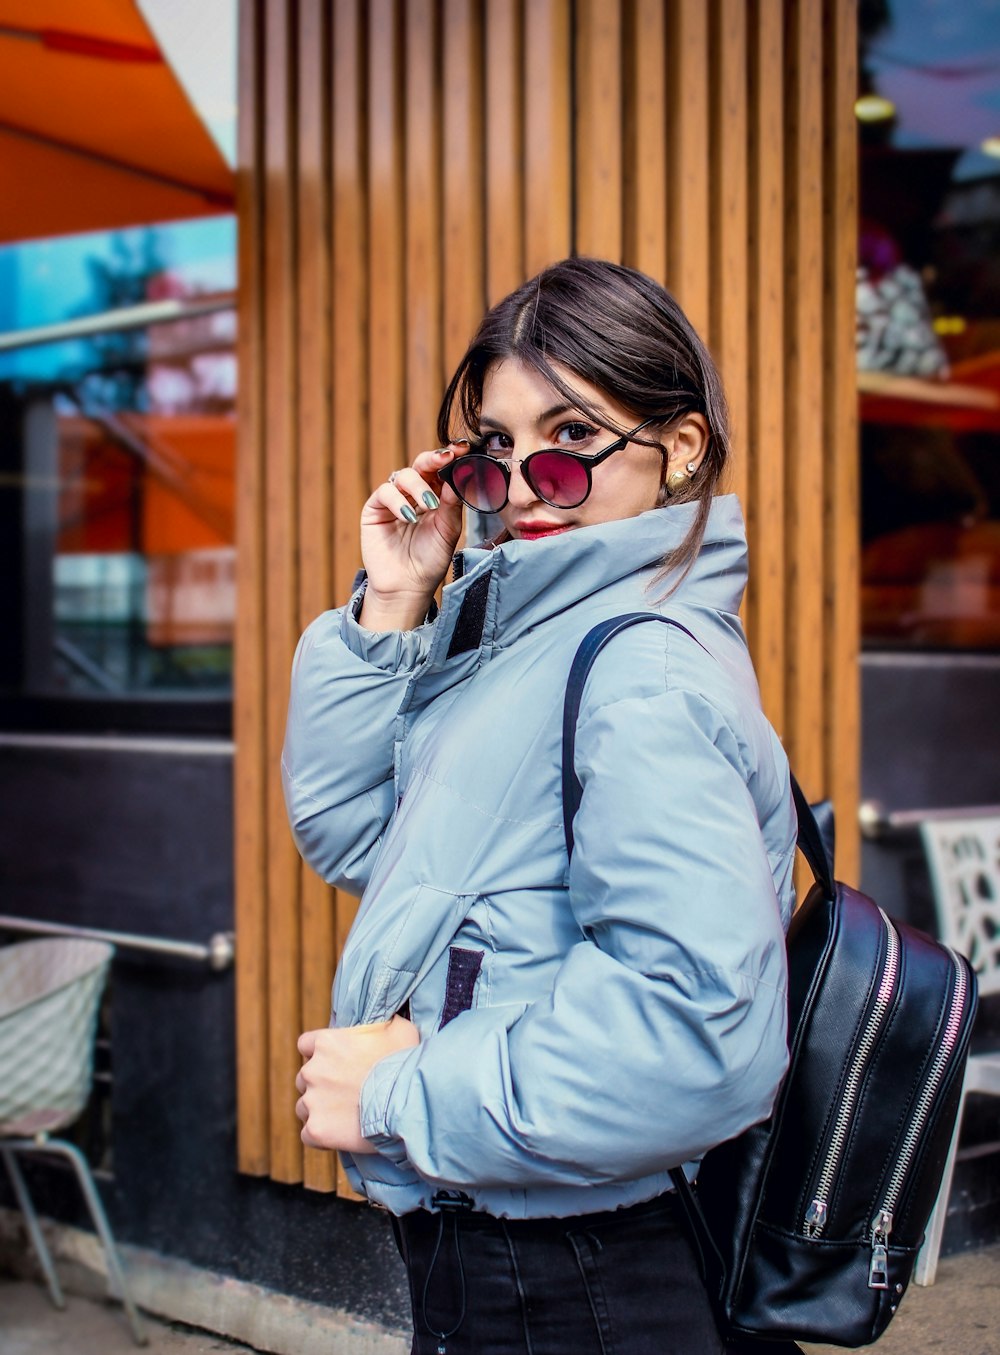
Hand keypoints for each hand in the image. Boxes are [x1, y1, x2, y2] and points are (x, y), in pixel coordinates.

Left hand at [295, 1016, 419, 1153]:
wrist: (406, 1101)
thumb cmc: (404, 1063)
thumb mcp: (400, 1029)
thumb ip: (384, 1023)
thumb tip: (389, 1020)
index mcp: (326, 1042)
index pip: (305, 1044)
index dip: (319, 1055)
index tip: (335, 1063)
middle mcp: (312, 1070)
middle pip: (304, 1078)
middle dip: (320, 1085)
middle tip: (346, 1093)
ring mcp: (312, 1101)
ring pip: (304, 1107)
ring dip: (320, 1111)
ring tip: (346, 1116)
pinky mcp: (316, 1129)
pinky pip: (308, 1134)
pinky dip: (321, 1136)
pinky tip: (340, 1134)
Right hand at [358, 443, 467, 629]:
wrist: (408, 586)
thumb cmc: (430, 560)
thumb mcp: (448, 530)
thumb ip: (452, 504)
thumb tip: (458, 475)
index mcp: (435, 495)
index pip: (441, 470)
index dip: (451, 456)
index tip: (463, 449)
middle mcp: (414, 494)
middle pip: (421, 465)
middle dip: (434, 459)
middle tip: (446, 458)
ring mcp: (394, 500)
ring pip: (403, 475)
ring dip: (418, 485)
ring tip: (430, 505)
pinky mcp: (375, 509)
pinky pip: (385, 492)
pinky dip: (398, 501)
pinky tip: (409, 516)